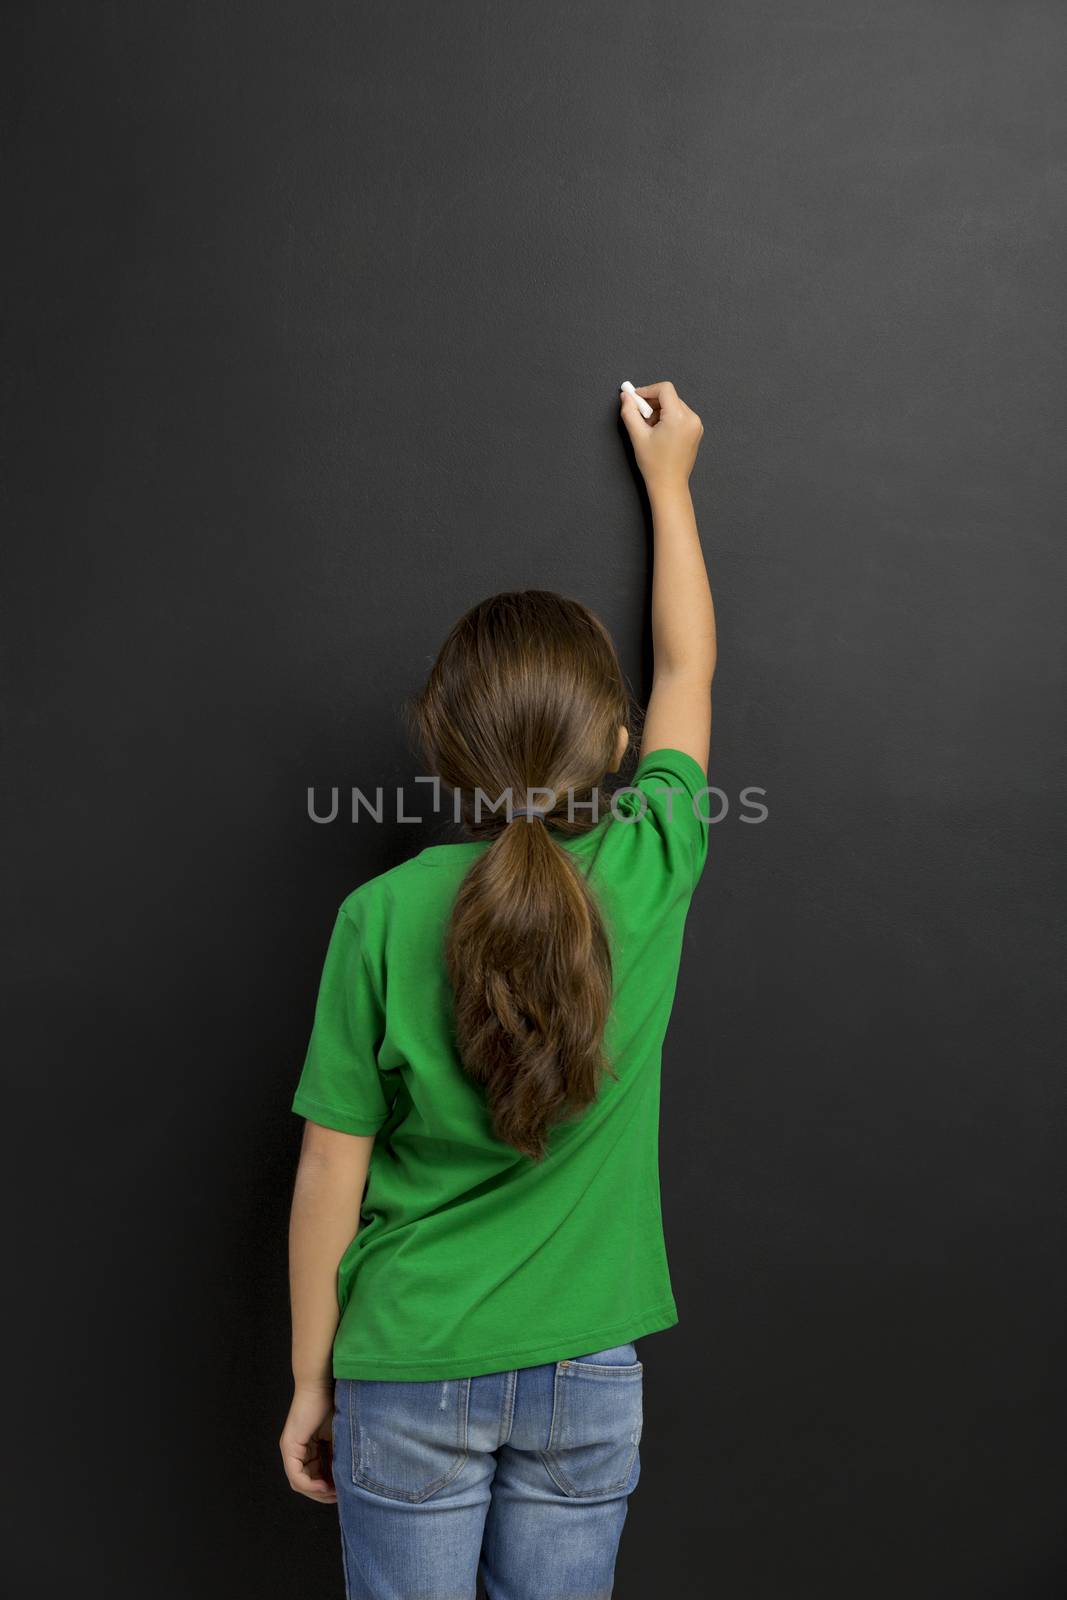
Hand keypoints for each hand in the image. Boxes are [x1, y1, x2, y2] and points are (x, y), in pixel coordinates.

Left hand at [280, 1381, 336, 1502]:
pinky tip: (325, 1486)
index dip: (329, 1488)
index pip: (315, 1476)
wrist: (324, 1383)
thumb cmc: (334, 1404)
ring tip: (334, 1493)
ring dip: (317, 1492)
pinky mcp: (289, 1447)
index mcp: (309, 1448)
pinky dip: (310, 1485)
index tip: (344, 1491)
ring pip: (300, 1483)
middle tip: (340, 1497)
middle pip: (307, 1483)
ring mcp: (291, 1449)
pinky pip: (296, 1475)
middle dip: (324, 1494)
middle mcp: (297, 1451)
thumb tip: (349, 1479)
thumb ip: (339, 1455)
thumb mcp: (339, 1436)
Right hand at [619, 380, 703, 494]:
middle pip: (669, 397)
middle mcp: (691, 418)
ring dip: (660, 411)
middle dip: (652, 403)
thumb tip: (626, 397)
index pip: (664, 389)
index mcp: (679, 417)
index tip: (635, 398)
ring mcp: (696, 425)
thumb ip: (630, 412)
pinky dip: (668, 418)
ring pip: (675, 406)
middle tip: (640, 418)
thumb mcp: (638, 436)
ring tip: (650, 429)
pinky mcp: (696, 431)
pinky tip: (660, 433)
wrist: (669, 485)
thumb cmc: (654, 464)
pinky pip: (681, 415)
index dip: (647, 390)